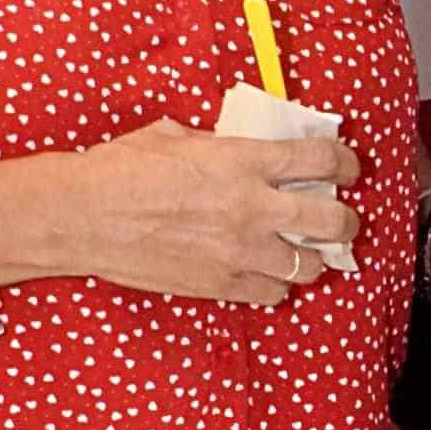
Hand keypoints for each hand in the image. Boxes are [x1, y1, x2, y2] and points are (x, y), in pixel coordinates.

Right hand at [60, 120, 360, 307]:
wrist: (82, 216)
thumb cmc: (121, 169)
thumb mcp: (177, 136)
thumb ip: (221, 144)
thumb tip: (243, 148)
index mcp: (243, 161)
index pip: (320, 158)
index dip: (345, 162)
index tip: (348, 166)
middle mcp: (251, 207)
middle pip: (332, 220)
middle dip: (346, 220)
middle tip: (341, 218)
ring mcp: (239, 251)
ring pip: (309, 265)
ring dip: (311, 256)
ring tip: (303, 248)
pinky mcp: (221, 285)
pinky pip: (273, 293)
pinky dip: (276, 284)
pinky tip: (265, 271)